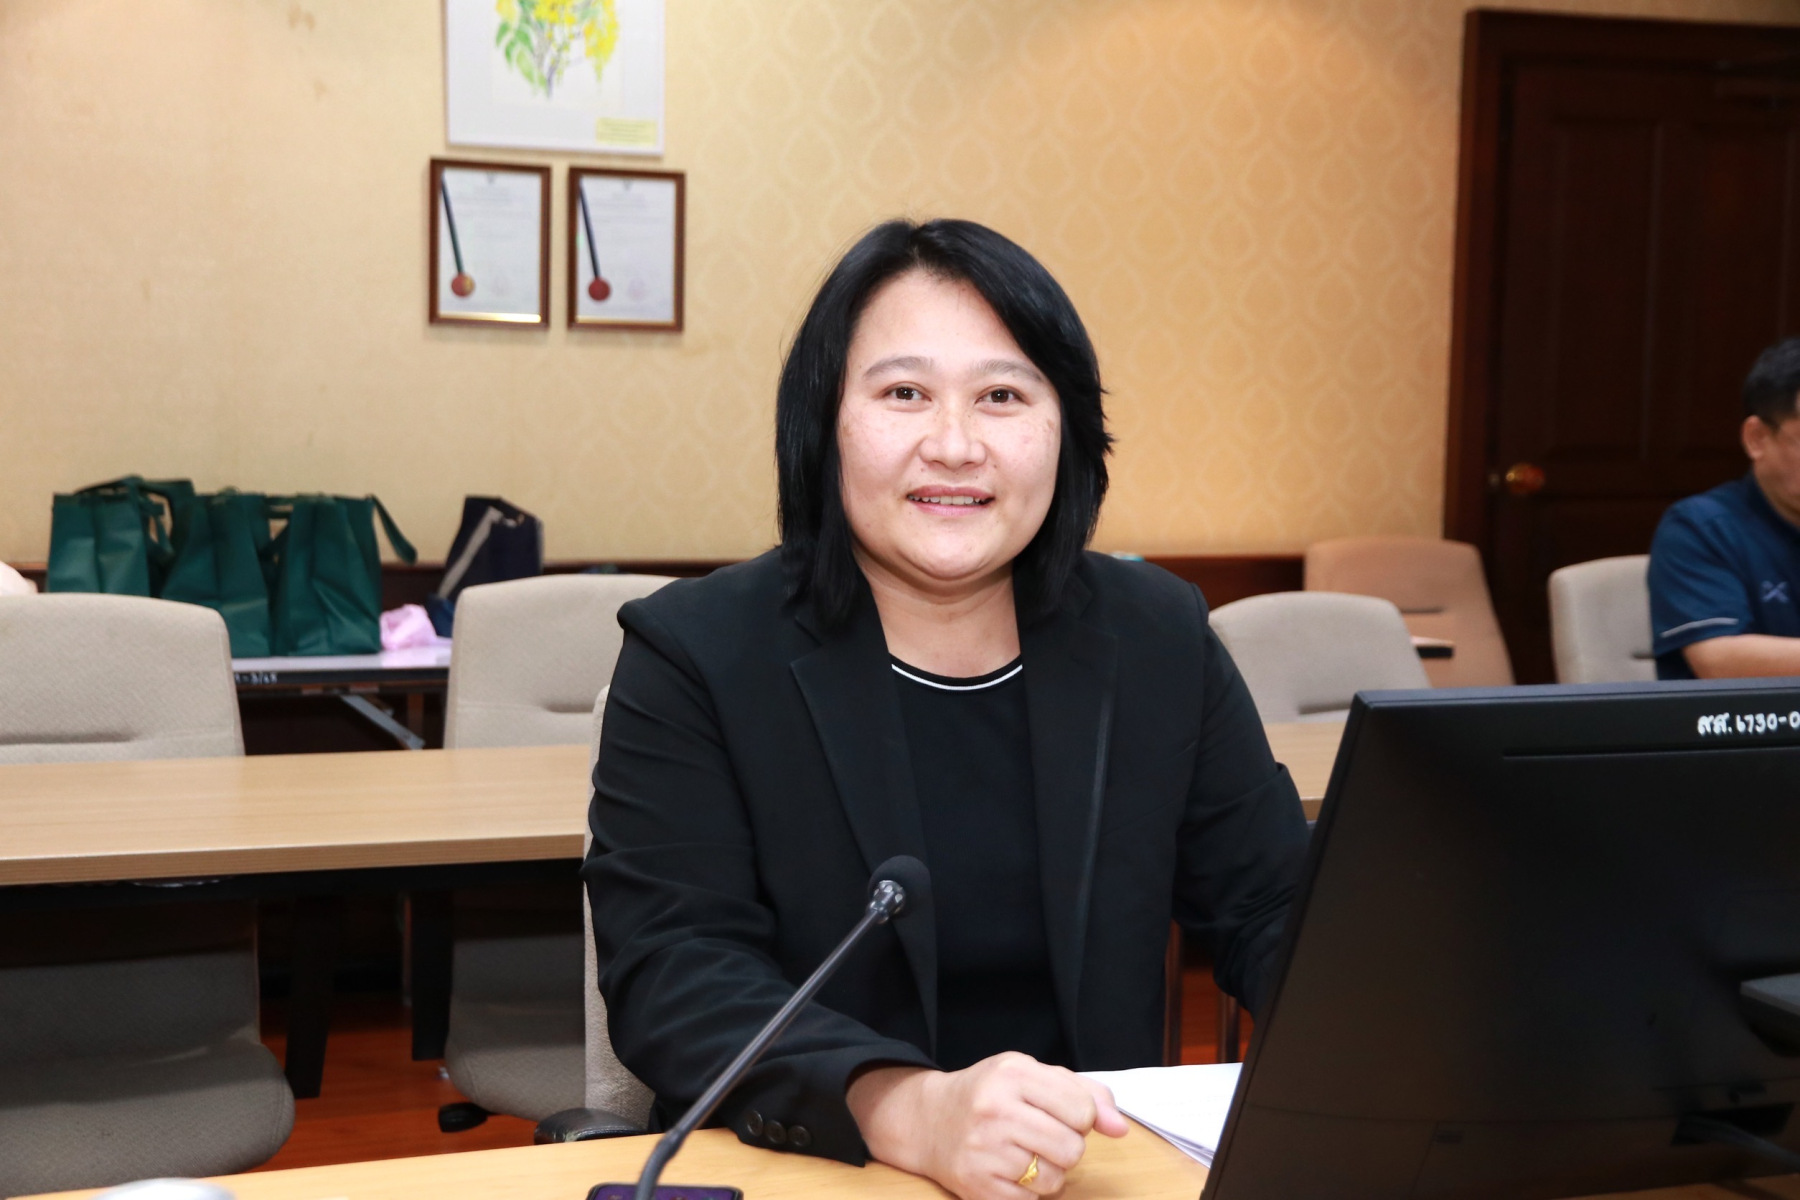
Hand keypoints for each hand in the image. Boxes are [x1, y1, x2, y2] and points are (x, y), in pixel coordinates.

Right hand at [847, 1052, 1129, 1199]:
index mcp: (1013, 1072)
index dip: (1081, 1118)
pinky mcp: (976, 1184)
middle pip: (1072, 1148)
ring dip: (1050, 1172)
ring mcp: (984, 1149)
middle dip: (1067, 1146)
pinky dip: (1030, 1192)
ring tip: (1027, 1154)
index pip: (1082, 1109)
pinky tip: (1012, 1172)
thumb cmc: (991, 1095)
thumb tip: (1120, 1128)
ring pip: (1055, 1179)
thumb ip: (1084, 1093)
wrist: (928, 1120)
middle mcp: (995, 1108)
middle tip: (1044, 1136)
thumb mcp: (1033, 1075)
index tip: (1063, 1114)